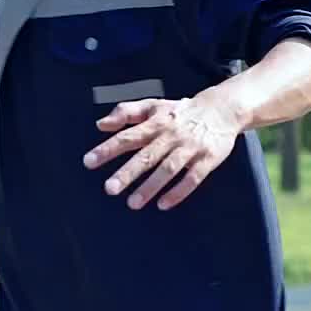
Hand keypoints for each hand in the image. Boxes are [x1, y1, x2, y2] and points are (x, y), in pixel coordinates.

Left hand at [83, 91, 240, 210]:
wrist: (221, 110)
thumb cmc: (180, 111)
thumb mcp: (153, 106)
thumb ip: (126, 112)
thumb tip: (101, 124)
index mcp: (155, 123)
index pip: (128, 136)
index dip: (108, 149)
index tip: (89, 161)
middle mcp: (171, 135)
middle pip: (147, 155)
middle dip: (128, 173)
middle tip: (110, 188)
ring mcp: (190, 148)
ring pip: (168, 169)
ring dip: (151, 186)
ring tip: (133, 203)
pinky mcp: (208, 159)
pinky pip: (193, 178)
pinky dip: (178, 192)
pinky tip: (163, 205)